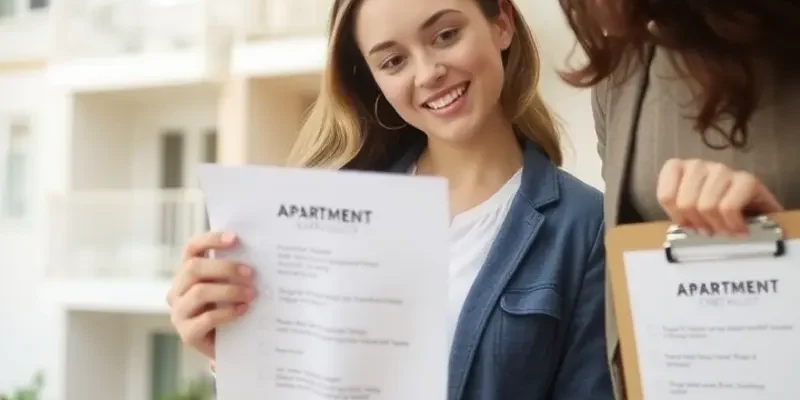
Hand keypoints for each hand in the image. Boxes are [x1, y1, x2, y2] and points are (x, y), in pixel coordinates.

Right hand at [166, 231, 256, 360]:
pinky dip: (227, 313)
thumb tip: (258, 256)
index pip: (191, 248)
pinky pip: (206, 318)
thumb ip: (235, 273)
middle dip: (225, 268)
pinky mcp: (187, 334)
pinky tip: (243, 311)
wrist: (231, 348)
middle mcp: (177, 291)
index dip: (211, 240)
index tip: (235, 238)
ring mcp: (179, 313)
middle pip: (193, 268)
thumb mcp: (230, 287)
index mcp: (187, 274)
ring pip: (199, 292)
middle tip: (251, 273)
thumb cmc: (231, 310)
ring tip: (251, 294)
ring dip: (229, 291)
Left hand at [656, 159, 782, 235]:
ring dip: (716, 226)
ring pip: (706, 206)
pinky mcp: (746, 178)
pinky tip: (738, 230)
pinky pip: (729, 208)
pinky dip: (732, 224)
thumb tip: (684, 227)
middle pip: (685, 203)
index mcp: (678, 169)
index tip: (689, 226)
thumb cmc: (714, 211)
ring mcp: (721, 169)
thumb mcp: (689, 211)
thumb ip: (679, 214)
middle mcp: (697, 164)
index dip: (678, 217)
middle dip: (698, 225)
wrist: (756, 211)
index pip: (666, 196)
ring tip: (724, 231)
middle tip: (708, 232)